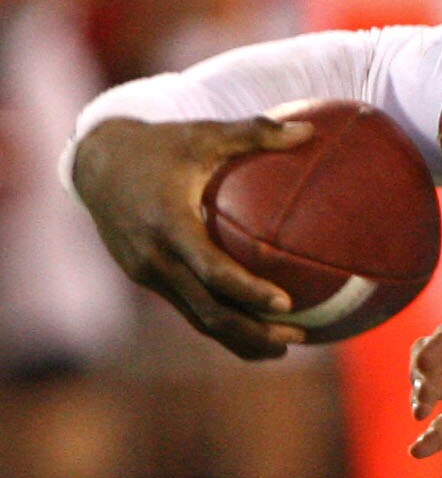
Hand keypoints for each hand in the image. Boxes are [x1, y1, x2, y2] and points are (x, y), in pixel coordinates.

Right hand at [69, 115, 314, 357]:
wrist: (96, 162)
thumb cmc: (160, 146)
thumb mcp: (203, 134)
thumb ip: (255, 132)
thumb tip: (311, 130)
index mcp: (169, 224)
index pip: (213, 270)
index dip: (248, 292)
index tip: (287, 304)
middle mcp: (155, 256)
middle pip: (208, 311)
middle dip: (254, 332)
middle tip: (300, 337)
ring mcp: (147, 272)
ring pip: (197, 318)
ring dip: (240, 338)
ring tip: (284, 347)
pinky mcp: (145, 278)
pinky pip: (187, 308)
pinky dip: (220, 323)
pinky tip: (256, 327)